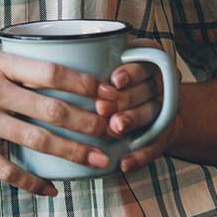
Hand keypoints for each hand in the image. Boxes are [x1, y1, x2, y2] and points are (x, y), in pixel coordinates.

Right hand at [0, 49, 113, 197]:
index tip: (109, 94)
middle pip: (52, 109)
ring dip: (74, 152)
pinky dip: (32, 181)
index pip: (52, 72)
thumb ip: (11, 66)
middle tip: (115, 131)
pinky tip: (51, 188)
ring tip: (100, 161)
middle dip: (90, 122)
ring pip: (37, 140)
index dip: (85, 85)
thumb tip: (54, 72)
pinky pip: (7, 168)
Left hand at [95, 43, 186, 172]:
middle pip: (146, 90)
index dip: (130, 73)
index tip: (113, 81)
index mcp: (148, 61)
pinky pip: (155, 147)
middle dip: (124, 99)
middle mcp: (160, 84)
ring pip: (152, 114)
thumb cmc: (116, 81)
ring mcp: (164, 111)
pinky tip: (123, 162)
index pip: (143, 64)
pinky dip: (139, 156)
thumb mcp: (108, 63)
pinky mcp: (162, 136)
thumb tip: (52, 53)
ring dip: (133, 120)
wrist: (152, 107)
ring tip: (114, 127)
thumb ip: (90, 61)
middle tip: (103, 108)